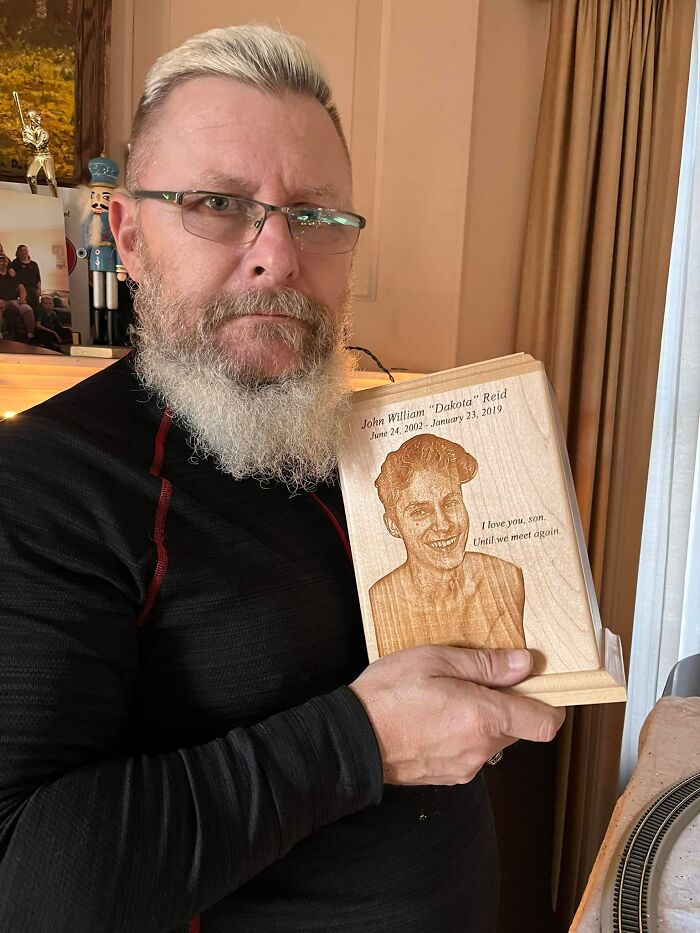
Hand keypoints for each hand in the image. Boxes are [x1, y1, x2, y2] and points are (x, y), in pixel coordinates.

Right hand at [349, 646, 564, 784]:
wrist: (351, 740)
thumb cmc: (388, 695)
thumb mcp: (434, 661)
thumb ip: (484, 664)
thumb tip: (523, 664)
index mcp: (483, 717)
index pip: (545, 723)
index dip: (549, 703)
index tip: (535, 683)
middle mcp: (481, 748)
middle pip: (519, 728)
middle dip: (507, 704)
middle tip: (476, 679)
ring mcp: (465, 767)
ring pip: (494, 740)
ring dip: (483, 720)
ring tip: (448, 697)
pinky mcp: (449, 776)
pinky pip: (472, 752)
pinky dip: (464, 734)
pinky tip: (436, 717)